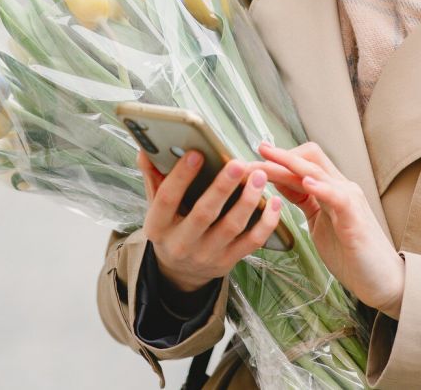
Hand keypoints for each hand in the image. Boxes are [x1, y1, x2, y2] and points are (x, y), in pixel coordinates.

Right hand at [136, 149, 284, 292]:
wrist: (180, 272)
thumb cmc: (170, 228)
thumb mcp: (156, 207)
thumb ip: (154, 177)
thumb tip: (146, 148)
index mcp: (158, 227)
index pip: (167, 199)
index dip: (181, 176)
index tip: (197, 153)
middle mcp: (181, 243)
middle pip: (203, 214)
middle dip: (222, 187)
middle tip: (238, 163)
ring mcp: (206, 255)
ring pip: (231, 227)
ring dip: (248, 200)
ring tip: (258, 176)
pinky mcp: (228, 261)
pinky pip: (252, 242)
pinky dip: (266, 222)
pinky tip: (274, 202)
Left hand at [254, 142, 404, 317]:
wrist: (382, 280)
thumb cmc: (350, 253)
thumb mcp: (319, 221)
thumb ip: (304, 200)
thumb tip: (280, 183)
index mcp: (331, 189)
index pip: (304, 160)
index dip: (278, 158)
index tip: (253, 159)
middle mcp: (342, 188)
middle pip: (309, 157)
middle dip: (277, 156)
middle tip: (248, 160)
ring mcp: (350, 201)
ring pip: (317, 172)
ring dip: (288, 166)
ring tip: (266, 163)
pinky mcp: (355, 220)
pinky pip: (337, 197)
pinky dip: (321, 187)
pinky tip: (306, 183)